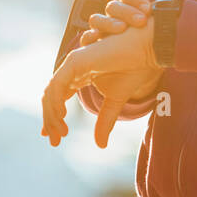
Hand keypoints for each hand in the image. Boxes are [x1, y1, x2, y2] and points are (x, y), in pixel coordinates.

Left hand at [42, 0, 158, 148]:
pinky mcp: (76, 61)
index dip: (52, 119)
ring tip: (60, 132)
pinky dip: (56, 100)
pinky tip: (62, 115)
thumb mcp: (116, 101)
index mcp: (80, 77)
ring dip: (52, 114)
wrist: (146, 50)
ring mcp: (73, 64)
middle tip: (54, 140)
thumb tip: (100, 145)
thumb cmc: (134, 69)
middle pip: (51, 97)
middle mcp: (73, 70)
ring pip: (51, 92)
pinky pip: (58, 83)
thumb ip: (105, 120)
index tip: (54, 139)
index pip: (59, 98)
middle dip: (50, 121)